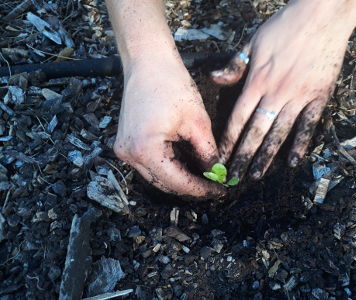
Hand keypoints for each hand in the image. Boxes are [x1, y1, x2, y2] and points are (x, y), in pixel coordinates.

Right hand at [114, 54, 224, 197]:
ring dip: (179, 176)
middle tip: (214, 183)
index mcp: (145, 150)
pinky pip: (150, 162)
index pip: (177, 182)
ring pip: (157, 175)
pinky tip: (186, 161)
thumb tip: (217, 174)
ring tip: (203, 173)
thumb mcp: (197, 122)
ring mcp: (124, 149)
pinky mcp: (126, 142)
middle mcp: (129, 154)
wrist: (148, 60)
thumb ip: (208, 154)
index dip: (201, 189)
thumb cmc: (171, 83)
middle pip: (164, 183)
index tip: (220, 190)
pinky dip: (168, 164)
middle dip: (190, 185)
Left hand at [211, 0, 355, 179]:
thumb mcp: (253, 41)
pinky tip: (292, 162)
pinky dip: (300, 144)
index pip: (237, 118)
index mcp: (257, 81)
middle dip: (242, 157)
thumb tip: (214, 79)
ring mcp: (298, 97)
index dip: (227, 141)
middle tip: (233, 178)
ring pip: (279, 133)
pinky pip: (308, 126)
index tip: (219, 159)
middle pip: (255, 132)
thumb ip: (234, 65)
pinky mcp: (319, 97)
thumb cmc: (284, 26)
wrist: (322, 14)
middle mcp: (275, 93)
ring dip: (266, 157)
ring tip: (255, 176)